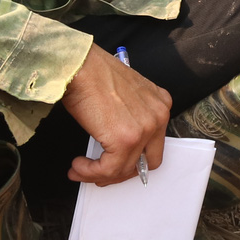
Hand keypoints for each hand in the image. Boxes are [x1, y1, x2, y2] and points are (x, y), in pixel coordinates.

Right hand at [61, 45, 171, 185]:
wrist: (79, 65)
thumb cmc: (92, 74)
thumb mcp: (123, 96)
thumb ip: (128, 118)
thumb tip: (113, 145)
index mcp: (160, 105)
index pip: (153, 145)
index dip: (131, 160)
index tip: (112, 163)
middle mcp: (158, 117)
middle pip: (146, 162)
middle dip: (120, 172)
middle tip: (100, 174)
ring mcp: (145, 129)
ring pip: (124, 169)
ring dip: (99, 174)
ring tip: (80, 169)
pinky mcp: (126, 139)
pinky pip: (109, 169)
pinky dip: (91, 172)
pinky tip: (78, 165)